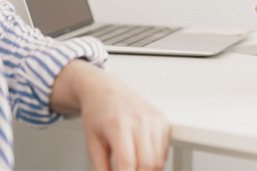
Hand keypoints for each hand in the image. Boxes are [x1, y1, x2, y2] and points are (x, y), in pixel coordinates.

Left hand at [51, 59, 169, 170]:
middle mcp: (140, 120)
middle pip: (146, 164)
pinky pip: (164, 152)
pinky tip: (141, 155)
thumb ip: (101, 169)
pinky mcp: (163, 120)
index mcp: (118, 125)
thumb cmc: (97, 116)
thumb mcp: (92, 144)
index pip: (127, 163)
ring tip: (132, 167)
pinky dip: (154, 161)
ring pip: (158, 161)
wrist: (105, 92)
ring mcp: (154, 119)